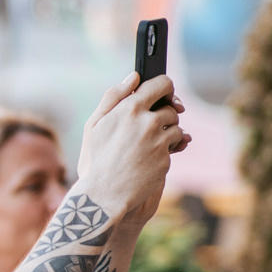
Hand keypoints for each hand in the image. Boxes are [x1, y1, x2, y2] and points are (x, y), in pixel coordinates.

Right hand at [74, 71, 188, 223]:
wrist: (103, 194)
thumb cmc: (96, 158)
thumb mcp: (94, 124)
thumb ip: (113, 96)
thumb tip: (134, 77)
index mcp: (130, 108)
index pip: (162, 84)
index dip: (165, 87)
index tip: (164, 93)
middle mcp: (148, 122)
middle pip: (171, 108)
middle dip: (164, 115)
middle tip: (150, 126)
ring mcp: (159, 141)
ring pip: (177, 128)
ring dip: (168, 133)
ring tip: (148, 144)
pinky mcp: (167, 158)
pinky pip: (175, 147)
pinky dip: (167, 149)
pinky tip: (150, 157)